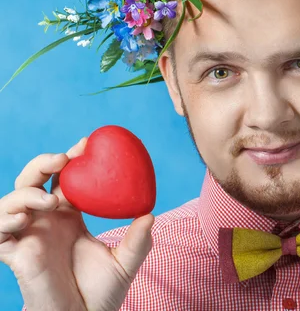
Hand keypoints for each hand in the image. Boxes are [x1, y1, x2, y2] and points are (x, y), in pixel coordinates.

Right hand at [0, 138, 154, 310]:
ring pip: (12, 201)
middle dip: (43, 163)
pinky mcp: (15, 255)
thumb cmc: (102, 291)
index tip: (86, 143)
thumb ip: (138, 241)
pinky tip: (23, 220)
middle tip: (63, 159)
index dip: (70, 159)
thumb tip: (150, 214)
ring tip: (50, 200)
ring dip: (26, 193)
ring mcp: (29, 237)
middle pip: (34, 181)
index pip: (64, 179)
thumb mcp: (125, 263)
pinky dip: (4, 221)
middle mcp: (47, 222)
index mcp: (70, 216)